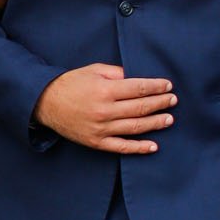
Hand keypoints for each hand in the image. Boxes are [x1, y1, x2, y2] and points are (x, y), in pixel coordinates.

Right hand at [33, 63, 175, 153]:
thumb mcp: (94, 70)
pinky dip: (139, 148)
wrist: (45, 103)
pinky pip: (122, 147)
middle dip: (160, 103)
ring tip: (169, 119)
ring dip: (156, 123)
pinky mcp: (96, 142)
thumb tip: (139, 78)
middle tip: (173, 100)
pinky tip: (153, 146)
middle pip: (141, 108)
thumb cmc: (71, 83)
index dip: (156, 87)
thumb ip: (117, 73)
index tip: (168, 86)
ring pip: (136, 127)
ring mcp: (101, 129)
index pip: (139, 88)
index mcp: (105, 91)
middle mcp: (105, 111)